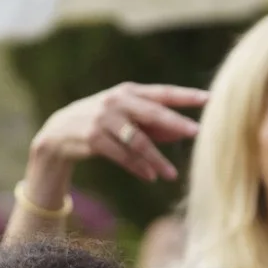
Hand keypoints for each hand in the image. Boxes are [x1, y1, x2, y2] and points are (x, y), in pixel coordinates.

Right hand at [23, 82, 207, 200]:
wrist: (60, 132)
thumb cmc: (101, 122)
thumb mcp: (125, 117)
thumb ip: (151, 123)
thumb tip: (182, 133)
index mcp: (127, 92)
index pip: (161, 92)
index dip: (185, 95)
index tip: (208, 98)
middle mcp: (116, 102)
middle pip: (152, 112)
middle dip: (175, 123)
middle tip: (197, 132)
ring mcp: (103, 120)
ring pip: (137, 140)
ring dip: (156, 159)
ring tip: (172, 174)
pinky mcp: (93, 138)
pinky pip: (122, 155)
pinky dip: (138, 167)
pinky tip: (151, 176)